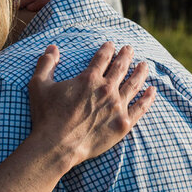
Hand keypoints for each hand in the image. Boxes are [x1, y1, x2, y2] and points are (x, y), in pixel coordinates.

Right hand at [27, 42, 154, 168]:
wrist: (57, 146)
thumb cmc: (46, 116)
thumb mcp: (39, 85)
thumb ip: (46, 64)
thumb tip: (52, 48)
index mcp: (88, 78)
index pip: (102, 57)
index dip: (107, 49)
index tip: (111, 45)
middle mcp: (106, 89)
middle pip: (121, 67)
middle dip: (126, 56)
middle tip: (130, 49)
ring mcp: (117, 107)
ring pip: (134, 84)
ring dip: (140, 72)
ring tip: (145, 65)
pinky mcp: (123, 124)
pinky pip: (140, 108)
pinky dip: (148, 98)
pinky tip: (152, 90)